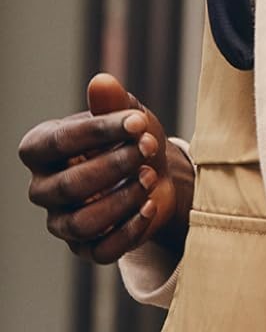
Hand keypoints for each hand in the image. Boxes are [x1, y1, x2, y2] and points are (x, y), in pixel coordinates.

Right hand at [18, 73, 194, 264]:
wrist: (157, 173)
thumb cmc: (132, 138)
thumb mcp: (127, 115)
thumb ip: (113, 102)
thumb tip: (101, 82)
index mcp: (42, 150)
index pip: (58, 142)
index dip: (98, 131)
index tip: (137, 121)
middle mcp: (43, 189)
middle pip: (68, 186)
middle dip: (114, 165)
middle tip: (148, 147)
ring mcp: (62, 222)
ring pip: (83, 222)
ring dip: (123, 199)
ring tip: (151, 176)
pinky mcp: (86, 248)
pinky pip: (102, 250)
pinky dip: (131, 228)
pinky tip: (151, 205)